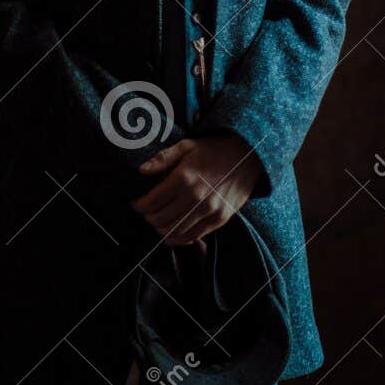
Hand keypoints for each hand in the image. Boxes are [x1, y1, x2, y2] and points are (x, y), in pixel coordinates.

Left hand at [132, 133, 263, 244]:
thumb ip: (163, 158)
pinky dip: (179, 238)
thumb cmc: (214, 150)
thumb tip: (141, 171)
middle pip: (160, 219)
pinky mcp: (220, 219)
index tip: (136, 203)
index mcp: (184, 177)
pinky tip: (172, 233)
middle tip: (147, 212)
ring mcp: (209, 210)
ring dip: (161, 229)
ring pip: (174, 231)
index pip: (151, 201)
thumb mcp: (187, 145)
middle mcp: (196, 196)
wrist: (248, 156)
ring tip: (158, 222)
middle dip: (148, 217)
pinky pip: (193, 236)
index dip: (139, 205)